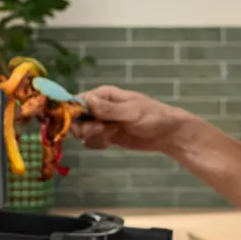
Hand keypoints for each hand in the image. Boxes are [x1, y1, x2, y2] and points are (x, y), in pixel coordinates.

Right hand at [73, 86, 190, 152]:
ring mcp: (102, 123)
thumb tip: (86, 101)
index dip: (73, 112)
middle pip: (77, 119)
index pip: (78, 101)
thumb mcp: (131, 112)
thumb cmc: (153, 116)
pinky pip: (92, 142)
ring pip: (83, 132)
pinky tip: (110, 142)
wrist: (167, 134)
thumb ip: (108, 109)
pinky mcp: (106, 136)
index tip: (79, 123)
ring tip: (110, 135)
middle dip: (85, 128)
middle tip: (100, 130)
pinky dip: (98, 144)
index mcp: (103, 95)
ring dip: (93, 137)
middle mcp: (99, 108)